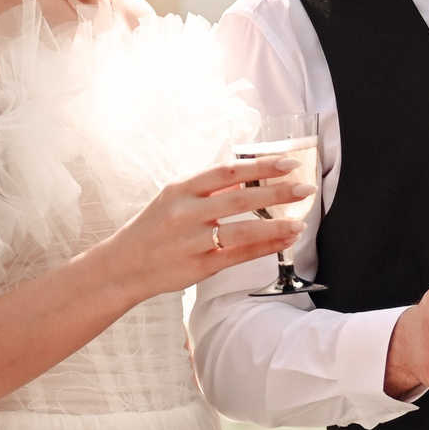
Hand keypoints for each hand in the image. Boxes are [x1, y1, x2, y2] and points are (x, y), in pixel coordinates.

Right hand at [103, 156, 306, 301]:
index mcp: (181, 189)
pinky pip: (238, 256)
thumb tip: (249, 175)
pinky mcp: (198, 266)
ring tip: (300, 222)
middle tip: (305, 188)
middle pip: (240, 198)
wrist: (123, 265)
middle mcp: (186, 213)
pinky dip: (264, 248)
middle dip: (277, 192)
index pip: (227, 171)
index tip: (288, 163)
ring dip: (276, 226)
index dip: (260, 166)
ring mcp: (192, 241)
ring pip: (242, 231)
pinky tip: (283, 241)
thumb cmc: (154, 228)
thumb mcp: (174, 198)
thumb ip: (209, 188)